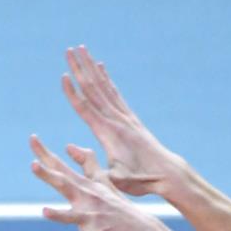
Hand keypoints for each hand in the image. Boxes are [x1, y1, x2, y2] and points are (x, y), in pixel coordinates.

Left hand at [30, 134, 158, 230]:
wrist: (141, 230)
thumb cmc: (118, 208)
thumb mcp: (103, 182)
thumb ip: (87, 164)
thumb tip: (69, 146)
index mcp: (85, 185)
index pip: (60, 167)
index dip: (45, 154)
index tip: (32, 138)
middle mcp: (87, 196)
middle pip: (64, 183)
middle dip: (48, 174)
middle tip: (33, 164)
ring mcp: (91, 213)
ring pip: (72, 210)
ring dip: (59, 212)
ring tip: (43, 209)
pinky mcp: (96, 230)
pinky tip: (53, 221)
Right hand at [62, 45, 183, 196]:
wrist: (167, 173)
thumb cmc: (140, 180)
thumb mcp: (115, 180)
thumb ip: (92, 167)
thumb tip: (69, 148)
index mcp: (108, 133)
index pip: (86, 108)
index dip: (73, 93)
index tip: (63, 76)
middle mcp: (116, 119)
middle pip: (93, 89)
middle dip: (80, 69)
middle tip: (69, 51)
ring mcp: (125, 116)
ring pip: (103, 86)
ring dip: (90, 67)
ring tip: (82, 50)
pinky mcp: (130, 118)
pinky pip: (115, 93)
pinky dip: (106, 78)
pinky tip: (101, 67)